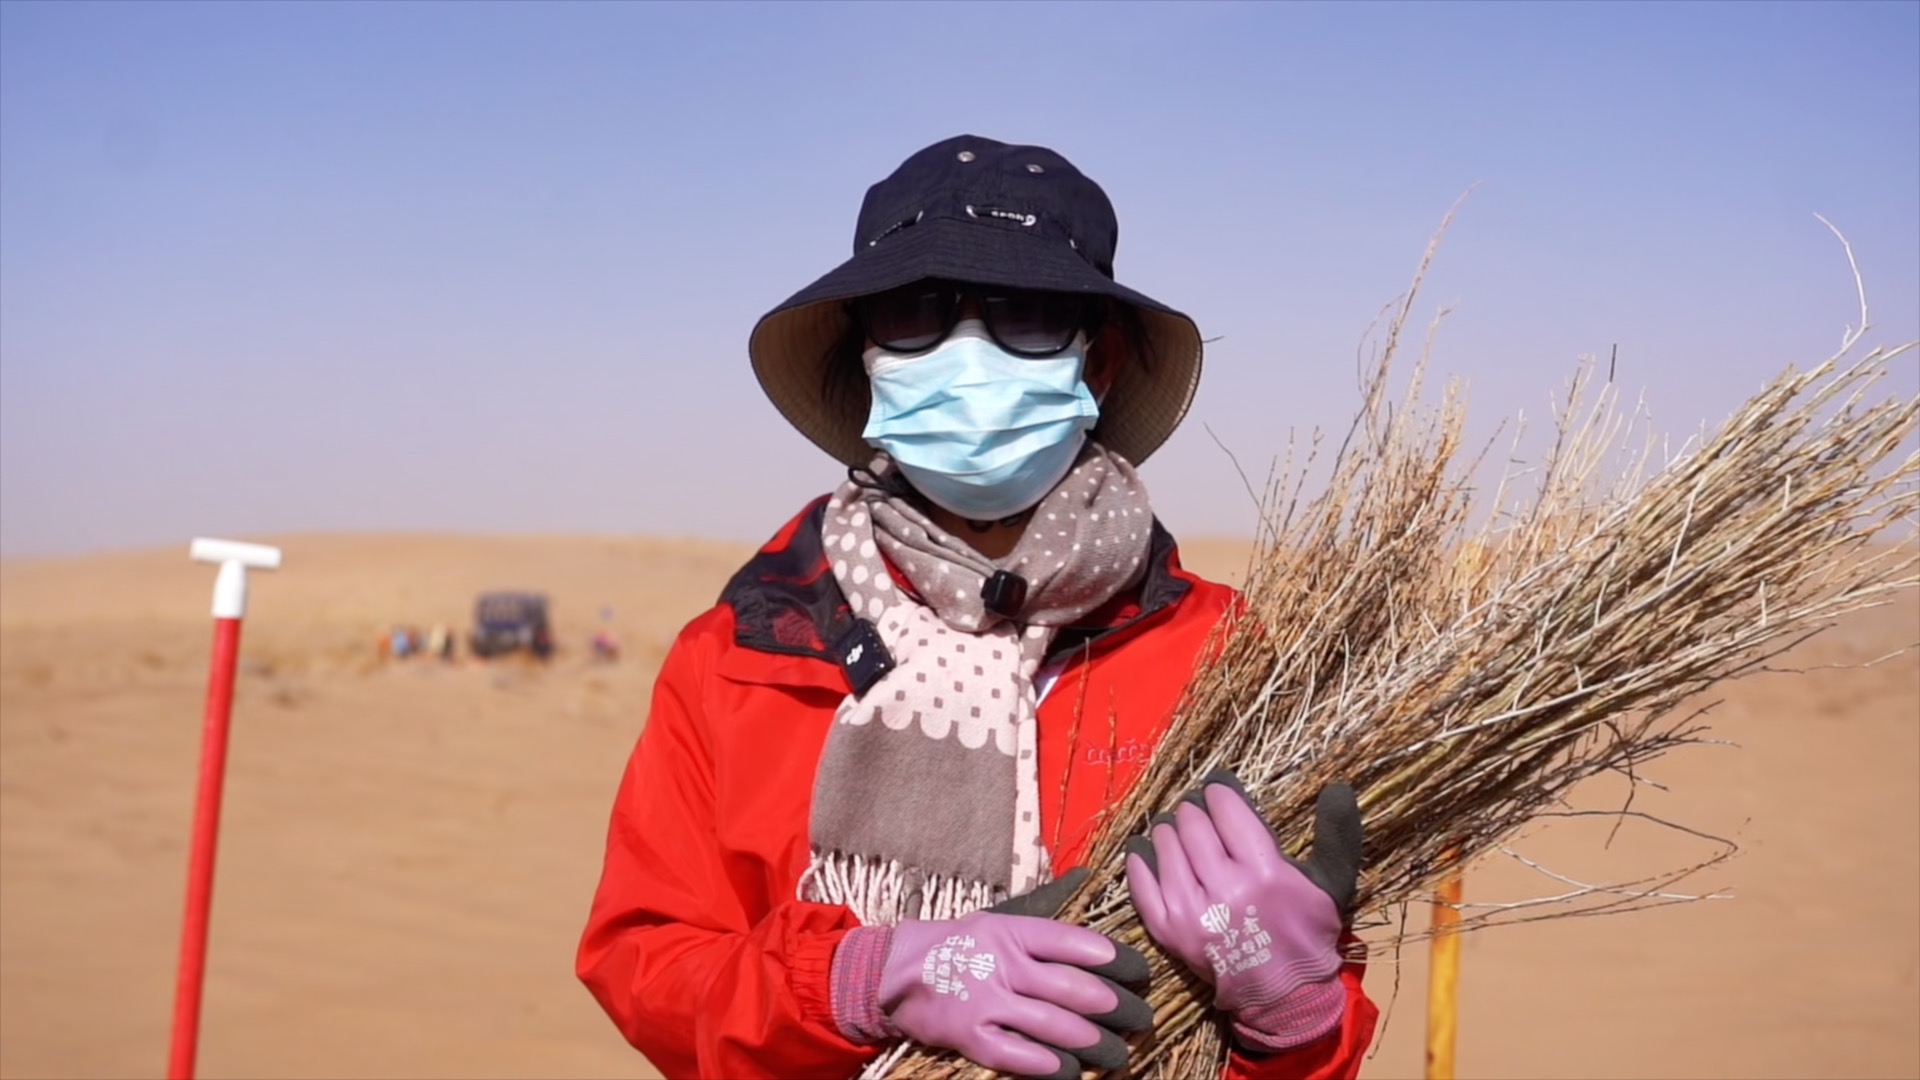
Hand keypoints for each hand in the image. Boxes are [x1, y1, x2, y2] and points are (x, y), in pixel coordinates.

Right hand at [831, 869, 1151, 1078]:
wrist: (893, 970)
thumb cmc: (959, 944)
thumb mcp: (999, 918)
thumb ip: (1044, 913)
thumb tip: (1087, 882)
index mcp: (1015, 932)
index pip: (1076, 943)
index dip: (1116, 959)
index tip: (1142, 973)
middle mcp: (1004, 964)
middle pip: (1073, 988)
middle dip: (1116, 1007)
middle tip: (1142, 1017)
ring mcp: (986, 1001)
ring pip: (1052, 1025)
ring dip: (1093, 1042)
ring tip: (1120, 1052)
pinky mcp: (969, 1035)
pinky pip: (1016, 1054)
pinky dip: (1048, 1065)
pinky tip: (1073, 1071)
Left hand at [1124, 770, 1362, 1051]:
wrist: (1284, 994)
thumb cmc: (1307, 932)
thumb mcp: (1333, 883)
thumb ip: (1337, 834)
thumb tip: (1340, 787)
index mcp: (1265, 872)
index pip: (1228, 813)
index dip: (1218, 794)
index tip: (1216, 791)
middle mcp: (1225, 888)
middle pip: (1193, 826)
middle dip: (1192, 811)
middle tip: (1194, 809)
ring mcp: (1192, 912)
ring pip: (1166, 849)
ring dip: (1167, 831)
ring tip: (1173, 828)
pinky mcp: (1168, 932)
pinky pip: (1142, 887)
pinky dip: (1139, 864)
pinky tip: (1142, 850)